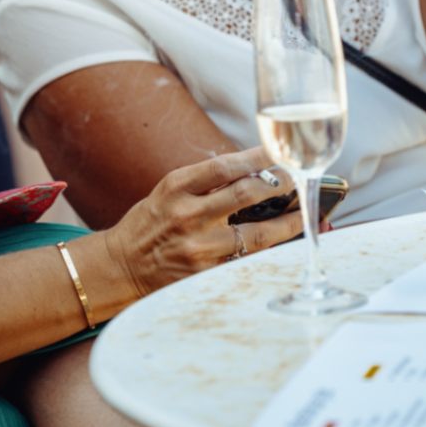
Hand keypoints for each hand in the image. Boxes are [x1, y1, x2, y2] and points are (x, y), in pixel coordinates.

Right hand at [100, 147, 303, 297]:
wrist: (122, 266)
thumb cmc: (151, 222)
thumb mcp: (170, 190)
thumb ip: (207, 180)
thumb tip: (254, 168)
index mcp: (177, 188)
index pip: (225, 166)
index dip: (257, 157)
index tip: (279, 152)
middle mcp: (187, 216)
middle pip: (246, 195)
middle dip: (280, 184)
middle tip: (298, 179)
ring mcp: (198, 248)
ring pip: (256, 233)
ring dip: (286, 222)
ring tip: (303, 212)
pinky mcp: (206, 275)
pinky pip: (247, 260)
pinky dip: (269, 250)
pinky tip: (284, 242)